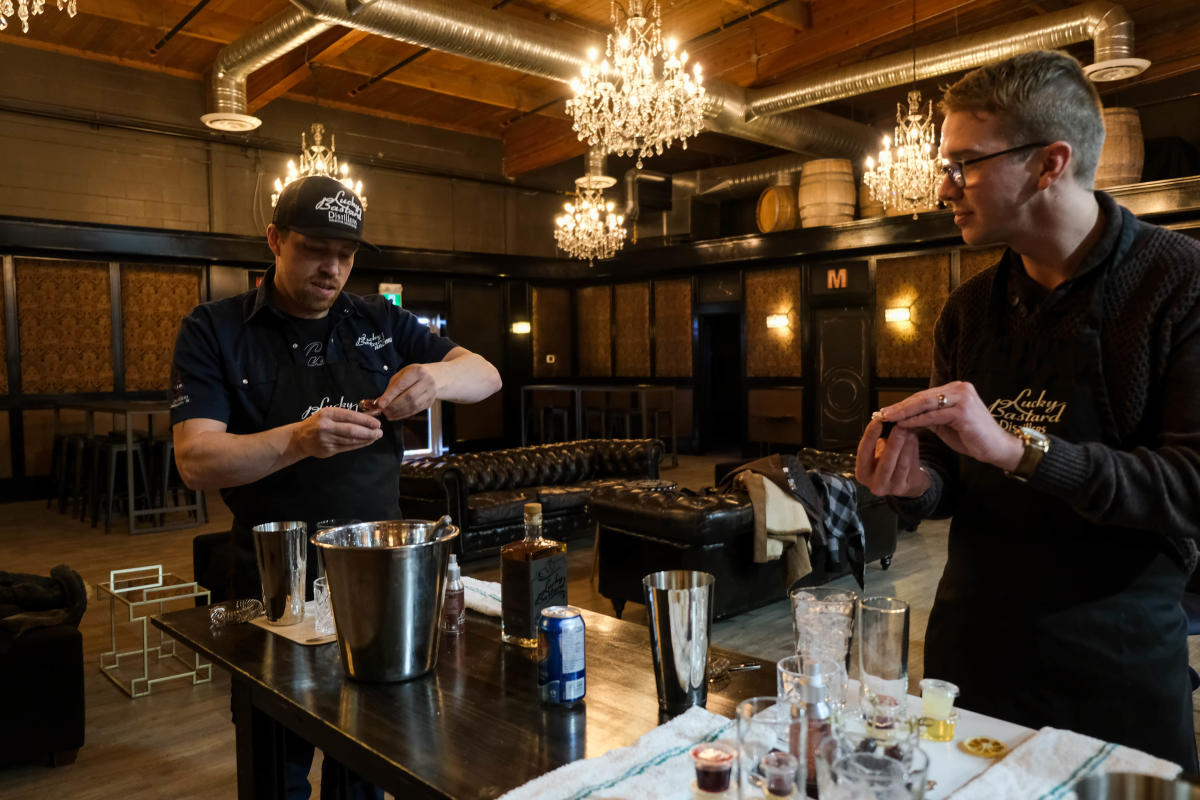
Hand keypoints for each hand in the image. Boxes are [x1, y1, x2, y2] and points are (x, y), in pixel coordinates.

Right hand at [293, 406, 381, 457]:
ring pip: (351, 440)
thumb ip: (349, 415)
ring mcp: (326, 439)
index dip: (366, 420)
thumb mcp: (330, 413)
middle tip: (379, 432)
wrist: (300, 438)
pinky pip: (347, 447)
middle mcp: (326, 426)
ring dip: (366, 439)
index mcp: (327, 413)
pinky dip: (359, 445)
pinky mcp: (328, 450)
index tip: (377, 423)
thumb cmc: (319, 422)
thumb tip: (371, 415)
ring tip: (375, 436)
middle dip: (368, 432)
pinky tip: (367, 442)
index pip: (350, 416)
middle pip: (352, 430)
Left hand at [373, 363, 439, 420]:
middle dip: (393, 406)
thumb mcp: (404, 373)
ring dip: (398, 412)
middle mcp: (426, 382)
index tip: (380, 404)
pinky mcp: (429, 403)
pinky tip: (395, 415)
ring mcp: (430, 393)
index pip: (402, 385)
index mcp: (417, 371)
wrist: (437, 377)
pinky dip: (403, 415)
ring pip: (412, 406)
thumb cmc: (416, 374)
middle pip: (408, 397)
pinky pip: (415, 411)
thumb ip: (392, 386)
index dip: (390, 396)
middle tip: (382, 410)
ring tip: (387, 414)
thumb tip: (381, 401)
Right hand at [855, 420, 929, 497]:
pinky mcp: (908, 487)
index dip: (870, 436)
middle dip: (892, 443)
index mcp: (862, 473)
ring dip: (906, 445)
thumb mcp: (879, 450)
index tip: (878, 421)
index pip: (864, 453)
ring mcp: (893, 488)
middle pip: (885, 463)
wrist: (904, 479)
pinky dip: (913, 450)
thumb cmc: (888, 460)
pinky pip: (912, 467)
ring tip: (909, 429)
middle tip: (898, 427)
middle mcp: (875, 484)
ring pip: (901, 465)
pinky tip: (914, 437)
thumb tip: (886, 418)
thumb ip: (880, 437)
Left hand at [883, 381, 1022, 470]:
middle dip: (900, 406)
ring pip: (925, 404)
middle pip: (922, 397)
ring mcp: (963, 398)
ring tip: (887, 418)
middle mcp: (960, 389)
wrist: (997, 448)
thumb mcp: (945, 424)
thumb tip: (903, 416)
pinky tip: (903, 424)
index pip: (924, 395)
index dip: (904, 403)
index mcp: (956, 389)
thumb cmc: (971, 437)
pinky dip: (916, 420)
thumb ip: (928, 416)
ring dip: (904, 412)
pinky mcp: (963, 412)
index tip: (886, 411)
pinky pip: (933, 416)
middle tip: (881, 413)